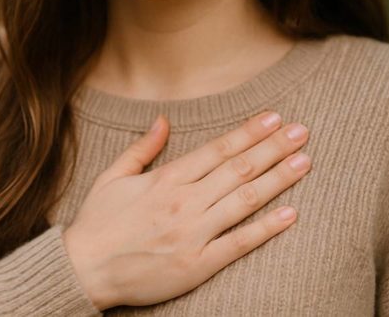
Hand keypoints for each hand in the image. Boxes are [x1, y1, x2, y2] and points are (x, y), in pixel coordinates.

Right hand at [62, 110, 310, 309]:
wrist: (83, 270)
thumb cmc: (97, 223)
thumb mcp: (114, 176)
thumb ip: (143, 148)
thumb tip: (164, 119)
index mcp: (166, 178)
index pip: (218, 149)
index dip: (249, 131)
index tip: (274, 117)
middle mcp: (184, 201)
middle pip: (239, 169)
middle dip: (274, 148)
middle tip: (302, 132)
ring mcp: (193, 233)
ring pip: (245, 200)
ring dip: (278, 180)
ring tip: (304, 162)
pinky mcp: (197, 264)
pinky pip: (239, 243)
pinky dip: (266, 229)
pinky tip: (290, 214)